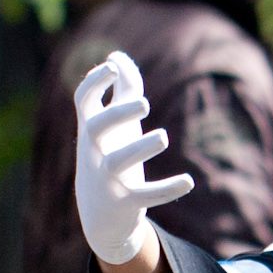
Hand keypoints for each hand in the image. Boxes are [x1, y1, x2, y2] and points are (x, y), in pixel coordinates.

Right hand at [70, 52, 191, 272]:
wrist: (99, 216)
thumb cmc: (109, 156)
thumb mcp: (115, 125)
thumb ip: (120, 90)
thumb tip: (118, 57)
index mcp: (91, 129)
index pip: (83, 100)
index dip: (94, 81)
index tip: (111, 67)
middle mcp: (94, 152)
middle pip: (97, 127)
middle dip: (119, 113)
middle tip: (145, 104)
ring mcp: (107, 178)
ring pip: (118, 162)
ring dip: (140, 148)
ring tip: (163, 136)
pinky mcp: (124, 202)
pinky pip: (144, 195)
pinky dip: (167, 189)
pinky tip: (188, 181)